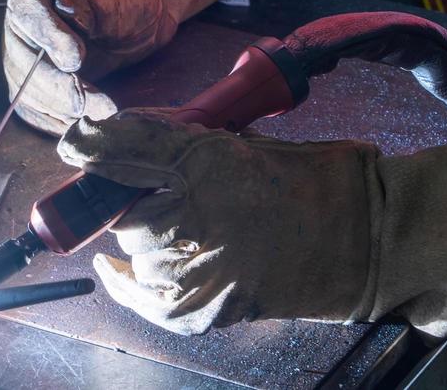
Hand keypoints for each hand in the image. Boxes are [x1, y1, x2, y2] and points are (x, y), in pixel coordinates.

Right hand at [1, 0, 166, 134]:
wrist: (138, 19)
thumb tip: (66, 5)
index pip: (27, 10)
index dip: (46, 35)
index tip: (75, 58)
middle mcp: (22, 27)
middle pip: (24, 61)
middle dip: (59, 86)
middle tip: (95, 102)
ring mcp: (25, 62)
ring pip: (29, 94)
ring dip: (65, 109)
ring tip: (105, 111)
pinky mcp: (37, 91)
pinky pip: (39, 115)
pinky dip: (64, 123)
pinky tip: (93, 121)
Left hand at [57, 109, 446, 336]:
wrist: (370, 239)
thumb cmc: (324, 182)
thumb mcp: (252, 142)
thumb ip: (194, 146)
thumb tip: (143, 146)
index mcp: (210, 158)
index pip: (130, 146)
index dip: (97, 142)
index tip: (76, 140)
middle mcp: (195, 213)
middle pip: (124, 208)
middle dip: (132, 198)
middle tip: (159, 192)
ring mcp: (199, 265)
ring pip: (136, 253)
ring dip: (145, 240)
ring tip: (184, 229)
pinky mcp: (208, 306)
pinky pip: (147, 300)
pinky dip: (134, 286)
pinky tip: (124, 273)